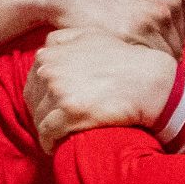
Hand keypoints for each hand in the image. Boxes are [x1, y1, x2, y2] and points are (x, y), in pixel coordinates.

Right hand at [0, 0, 183, 51]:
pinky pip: (139, 64)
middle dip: (154, 59)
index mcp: (170, 0)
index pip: (178, 40)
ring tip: (123, 68)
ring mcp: (149, 24)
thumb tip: (170, 6)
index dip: (161, 50)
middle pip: (172, 53)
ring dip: (142, 67)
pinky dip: (130, 68)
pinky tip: (115, 66)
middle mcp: (164, 11)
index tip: (144, 55)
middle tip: (134, 66)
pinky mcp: (129, 37)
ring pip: (156, 61)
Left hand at [29, 28, 184, 149]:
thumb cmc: (126, 60)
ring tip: (61, 137)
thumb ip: (64, 39)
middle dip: (44, 113)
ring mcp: (58, 92)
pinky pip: (48, 134)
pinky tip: (58, 147)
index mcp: (49, 53)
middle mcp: (49, 70)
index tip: (55, 108)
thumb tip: (47, 48)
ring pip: (39, 119)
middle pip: (33, 101)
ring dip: (48, 130)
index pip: (33, 82)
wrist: (150, 81)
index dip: (44, 97)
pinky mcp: (69, 113)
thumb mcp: (92, 36)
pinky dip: (50, 143)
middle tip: (59, 125)